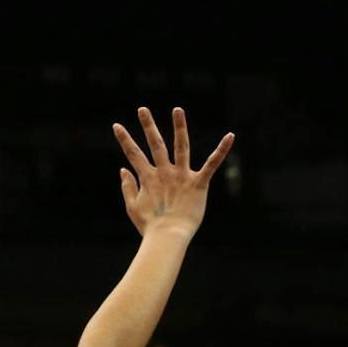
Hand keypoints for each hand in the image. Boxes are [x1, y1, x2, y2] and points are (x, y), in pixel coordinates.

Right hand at [114, 107, 231, 237]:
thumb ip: (127, 186)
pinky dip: (221, 150)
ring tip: (177, 109)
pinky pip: (212, 163)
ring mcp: (181, 176)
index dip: (124, 140)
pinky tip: (230, 135)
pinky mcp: (199, 183)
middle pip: (155, 144)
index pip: (133, 154)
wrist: (167, 237)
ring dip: (179, 127)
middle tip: (142, 109)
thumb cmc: (149, 226)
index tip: (116, 125)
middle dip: (147, 126)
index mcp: (148, 178)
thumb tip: (123, 169)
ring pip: (181, 146)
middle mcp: (164, 173)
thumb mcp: (132, 206)